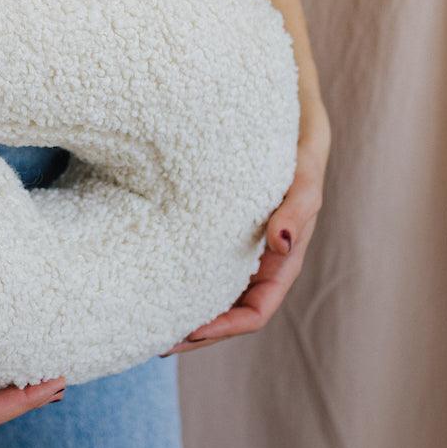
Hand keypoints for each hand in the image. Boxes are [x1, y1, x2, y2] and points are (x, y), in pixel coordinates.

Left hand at [160, 95, 331, 355]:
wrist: (283, 109)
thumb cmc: (298, 142)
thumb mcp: (304, 171)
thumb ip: (298, 207)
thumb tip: (279, 244)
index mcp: (282, 260)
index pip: (254, 312)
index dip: (223, 329)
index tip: (187, 334)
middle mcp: (258, 259)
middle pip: (225, 311)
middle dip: (193, 330)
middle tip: (149, 338)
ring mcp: (235, 244)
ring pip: (207, 289)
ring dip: (181, 307)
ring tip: (141, 315)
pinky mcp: (213, 223)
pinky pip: (193, 257)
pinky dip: (173, 272)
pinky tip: (144, 270)